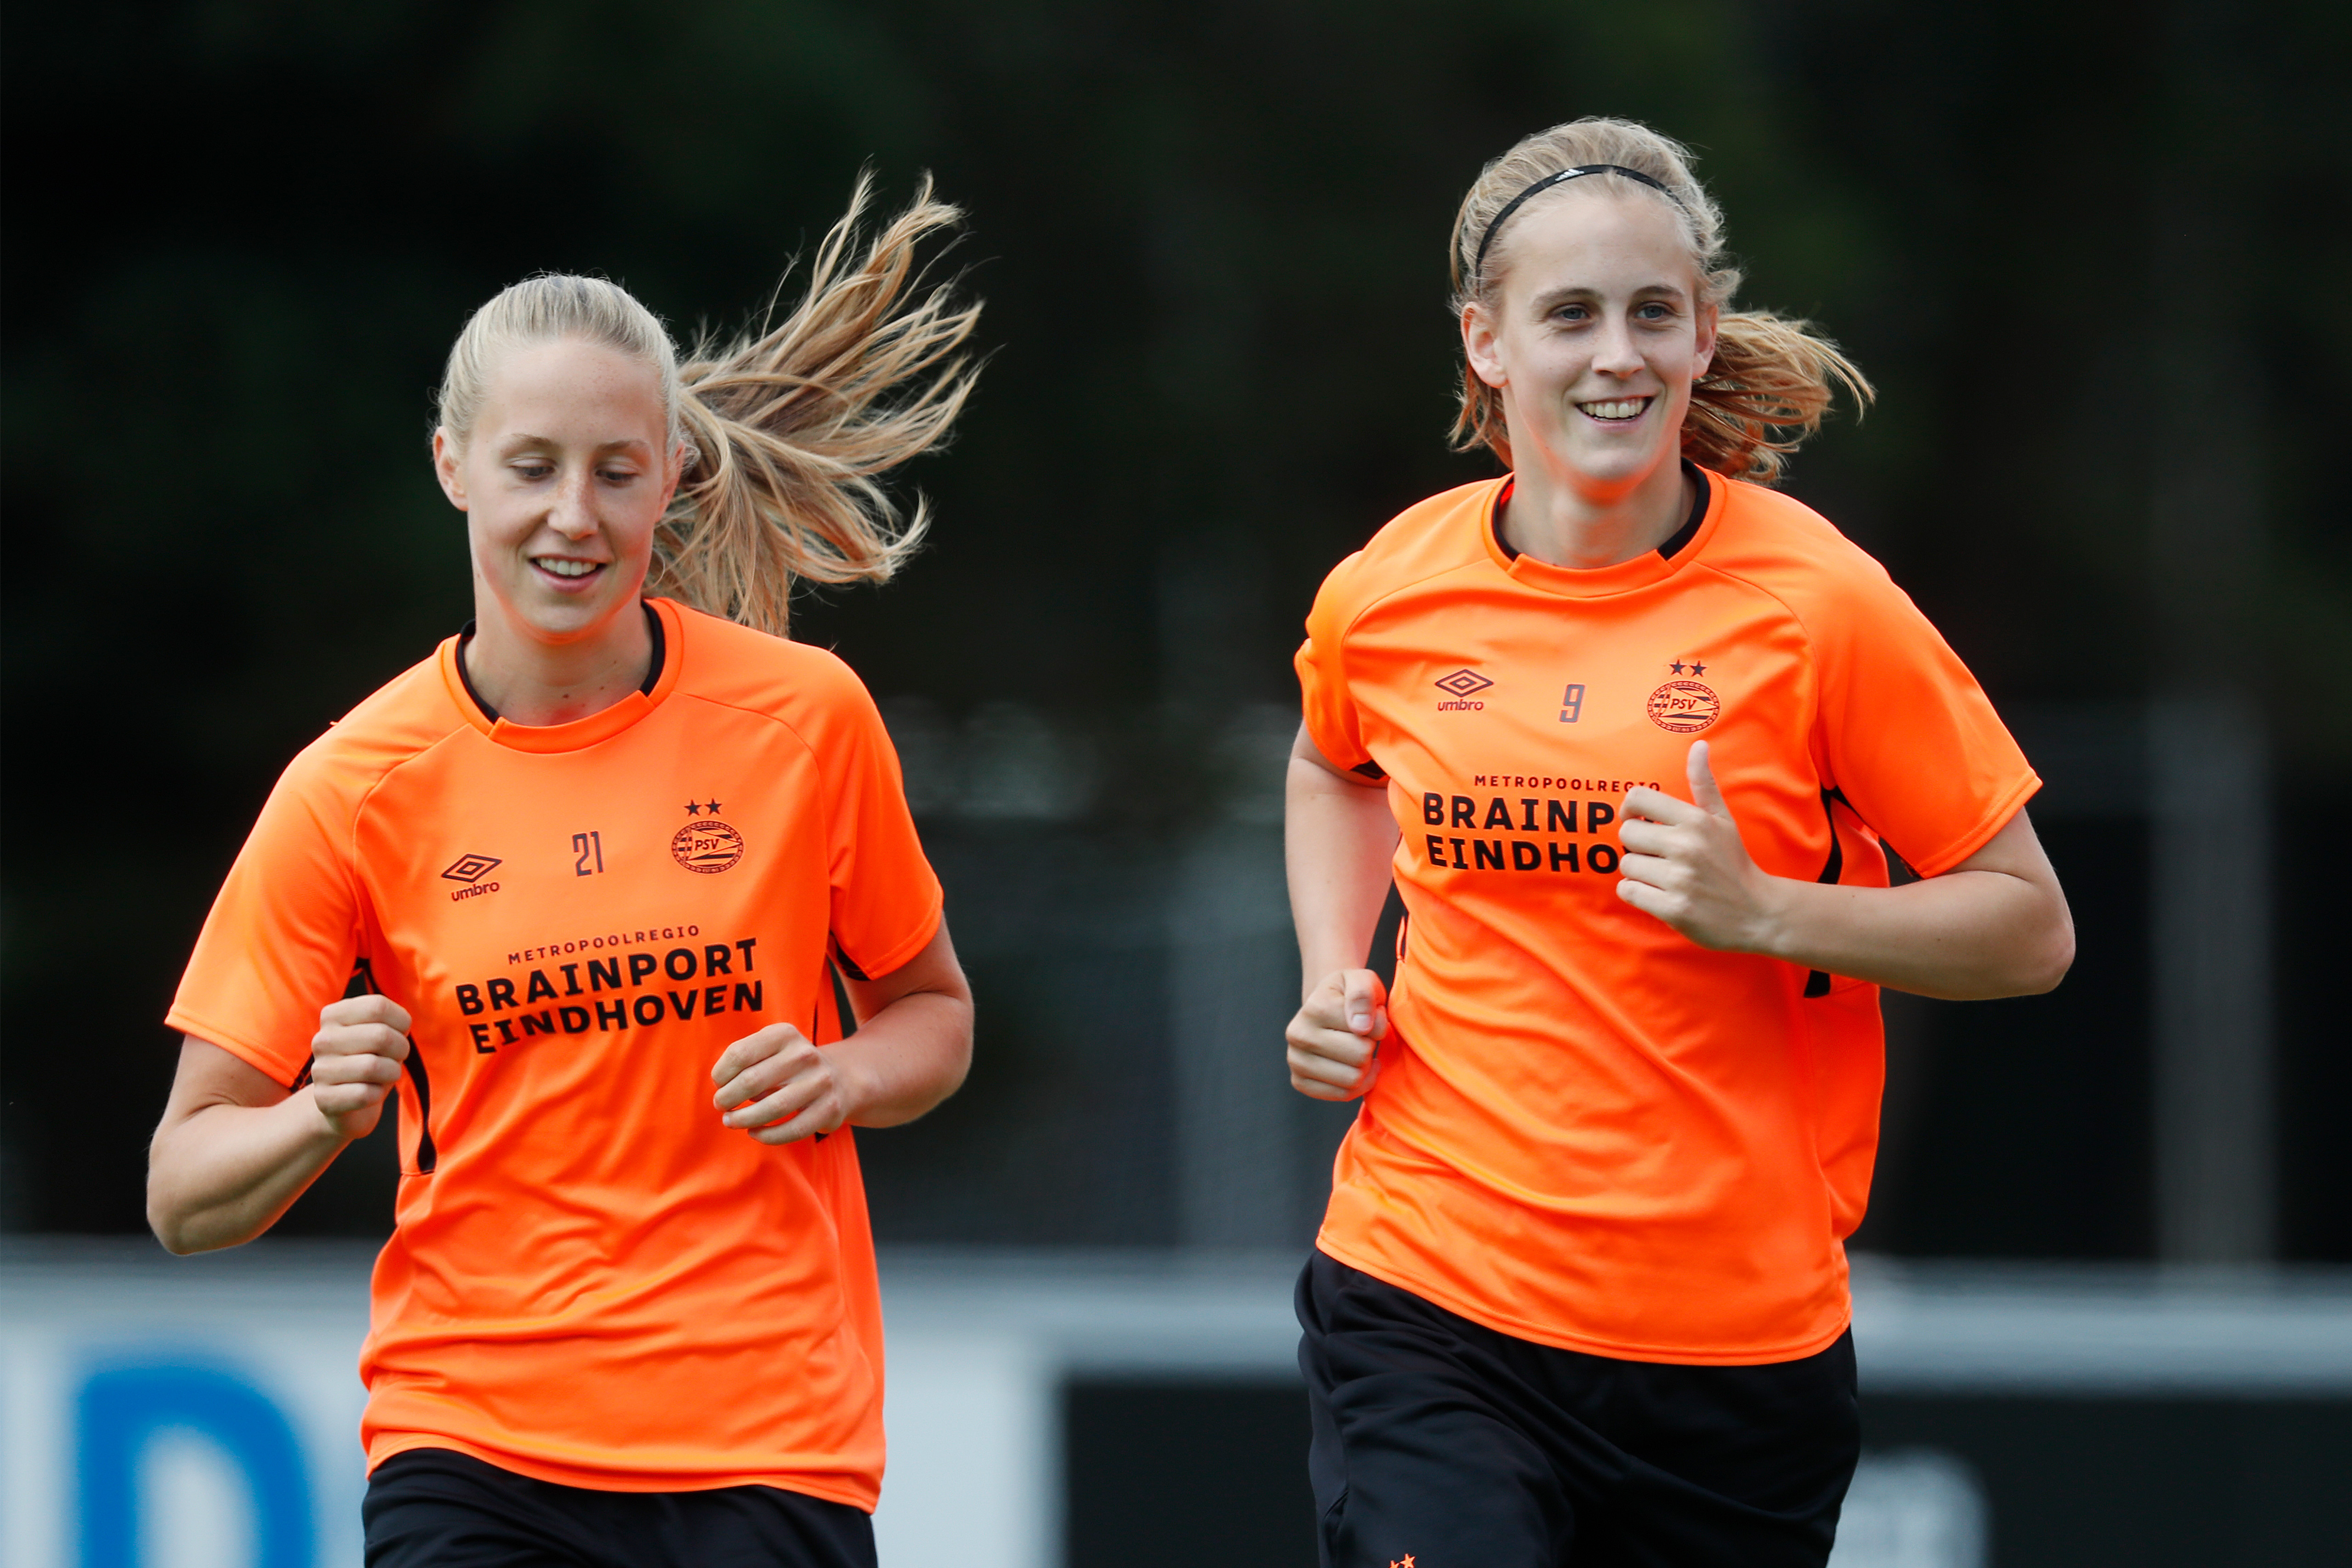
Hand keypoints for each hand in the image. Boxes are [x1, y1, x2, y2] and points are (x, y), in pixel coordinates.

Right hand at [307, 995, 411, 1139]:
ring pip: (373, 1066)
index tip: (397, 1033)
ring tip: (384, 1075)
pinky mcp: (324, 1099)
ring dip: (391, 1073)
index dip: (401, 1022)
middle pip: (381, 1035)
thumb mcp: (381, 1032)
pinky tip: (369, 1093)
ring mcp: (320, 1070)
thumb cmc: (371, 1059)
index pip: (378, 1006)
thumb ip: (390, 1021)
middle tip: (395, 1058)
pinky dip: (378, 1094)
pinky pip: (365, 1094)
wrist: (347, 1102)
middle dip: (400, 1049)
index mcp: (333, 1015)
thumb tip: (402, 1024)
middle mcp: (322, 1040)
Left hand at [711, 1025, 854, 1144]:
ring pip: (773, 1107)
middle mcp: (805, 1054)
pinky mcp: (829, 1108)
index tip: (719, 1084)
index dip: (721, 1073)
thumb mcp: (771, 1050)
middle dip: (727, 1098)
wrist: (840, 1078)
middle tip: (721, 1105)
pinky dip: (768, 1136)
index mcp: (785, 1034)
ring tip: (731, 1121)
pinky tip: (755, 1133)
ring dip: (744, 1119)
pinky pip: (793, 1129)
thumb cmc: (791, 1067)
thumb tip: (722, 1089)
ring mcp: (820, 1082)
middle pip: (752, 1080)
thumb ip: (747, 1062)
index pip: (740, 1053)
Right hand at [1286, 969, 1386, 1101]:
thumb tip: (1360, 1027)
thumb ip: (1363, 995)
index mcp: (1313, 1007)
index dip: (1378, 1026)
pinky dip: (1357, 1086)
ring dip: (1365, 1068)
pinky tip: (1355, 1069)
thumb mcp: (1362, 981)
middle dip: (1370, 1048)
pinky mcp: (1299, 1081)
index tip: (1370, 1018)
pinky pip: (1342, 1095)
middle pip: (1359, 1057)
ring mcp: (1295, 1060)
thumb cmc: (1350, 994)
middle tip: (1364, 1037)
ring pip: (1352, 1080)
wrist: (1326, 1006)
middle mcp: (1297, 1034)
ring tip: (1358, 1051)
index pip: (1366, 1033)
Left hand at [1616, 741, 1782, 953]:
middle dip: (1638, 846)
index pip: (1637, 799)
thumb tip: (1698, 745)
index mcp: (1696, 821)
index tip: (1640, 822)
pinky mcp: (1673, 909)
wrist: (1757, 912)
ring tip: (1664, 877)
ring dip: (1639, 873)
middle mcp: (1687, 846)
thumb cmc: (1733, 862)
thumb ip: (1704, 784)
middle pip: (1626, 835)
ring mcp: (1680, 879)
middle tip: (1659, 856)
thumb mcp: (1723, 820)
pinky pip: (1628, 891)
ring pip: (1626, 866)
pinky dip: (1638, 893)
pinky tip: (1660, 894)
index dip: (1630, 811)